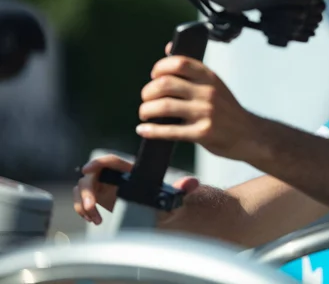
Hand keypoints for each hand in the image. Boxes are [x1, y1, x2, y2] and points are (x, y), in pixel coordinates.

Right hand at [73, 154, 198, 224]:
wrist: (159, 213)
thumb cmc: (165, 202)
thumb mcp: (173, 197)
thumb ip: (181, 189)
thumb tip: (192, 182)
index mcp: (130, 170)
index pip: (110, 161)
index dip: (97, 163)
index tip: (87, 170)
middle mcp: (115, 176)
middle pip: (92, 176)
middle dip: (87, 192)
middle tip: (91, 208)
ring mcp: (105, 187)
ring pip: (83, 187)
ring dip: (82, 202)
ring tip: (94, 218)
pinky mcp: (99, 199)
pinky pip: (82, 200)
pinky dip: (83, 210)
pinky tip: (94, 219)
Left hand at [135, 42, 265, 159]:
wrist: (249, 135)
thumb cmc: (228, 110)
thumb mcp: (215, 84)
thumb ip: (192, 70)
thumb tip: (167, 48)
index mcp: (209, 77)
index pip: (178, 63)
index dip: (159, 67)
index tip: (154, 76)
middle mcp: (208, 92)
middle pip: (165, 84)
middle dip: (148, 92)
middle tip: (146, 98)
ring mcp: (206, 113)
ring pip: (163, 106)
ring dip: (146, 110)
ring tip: (145, 113)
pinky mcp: (203, 133)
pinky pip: (169, 131)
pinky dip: (151, 131)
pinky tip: (144, 130)